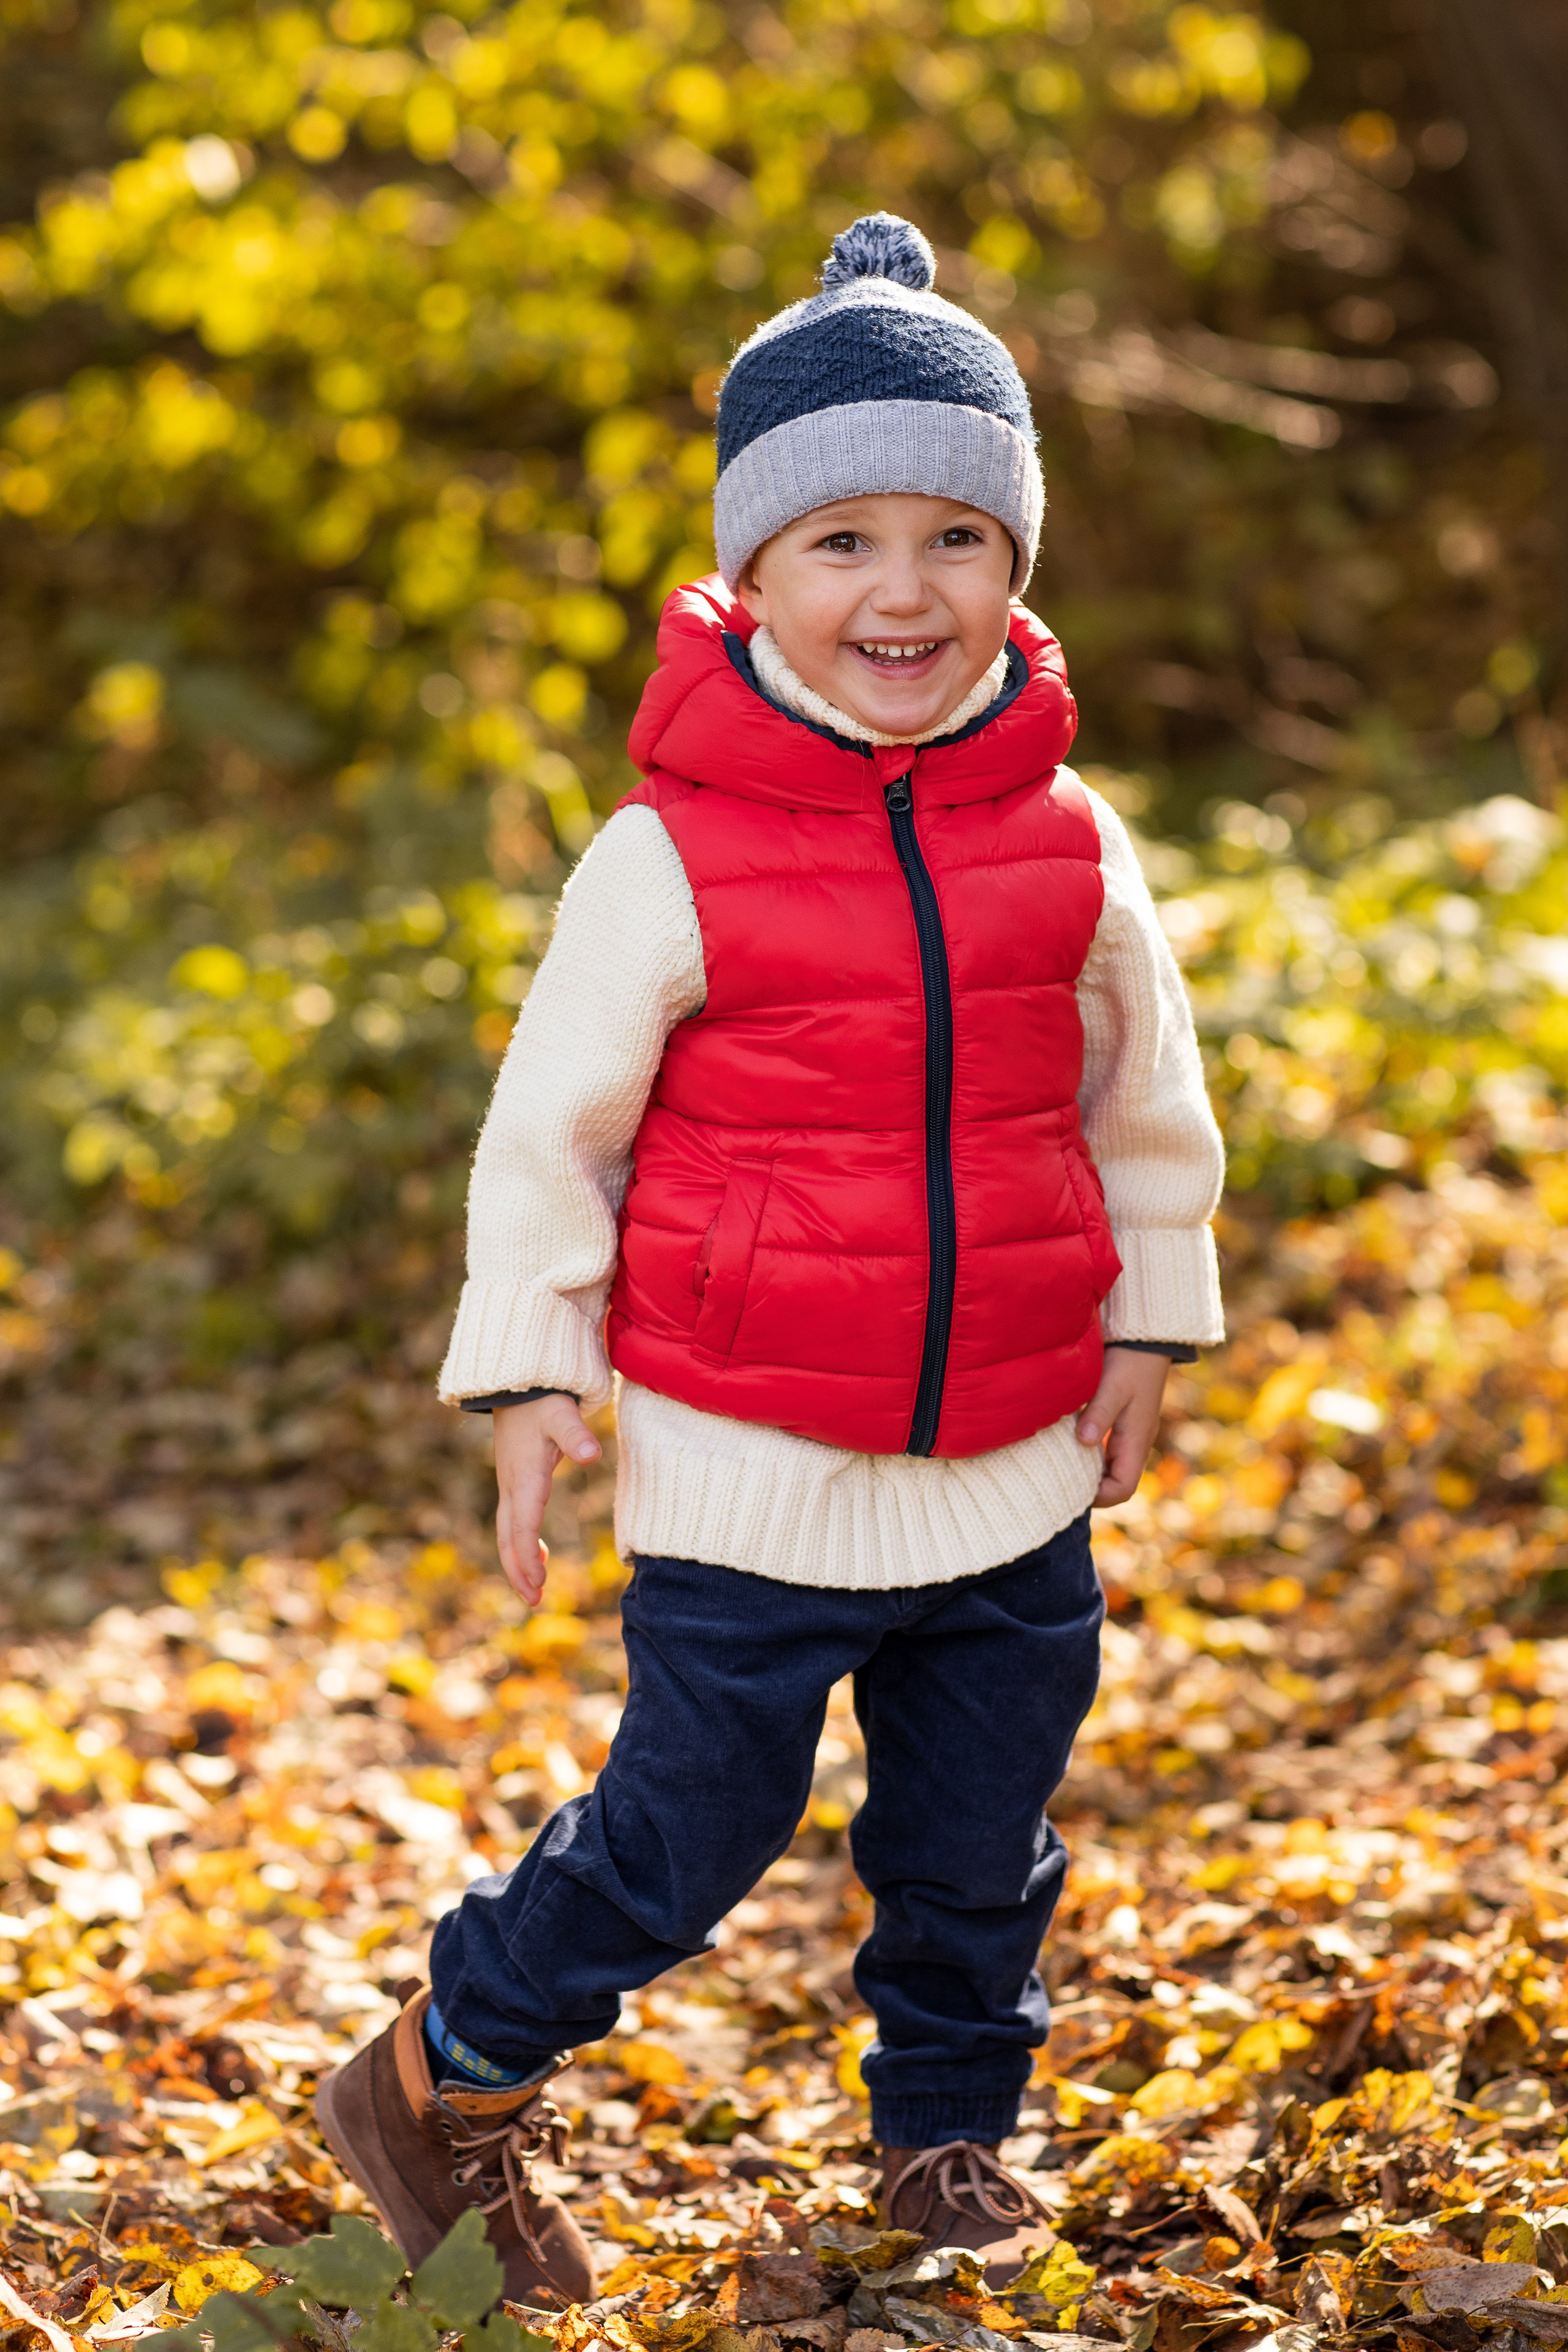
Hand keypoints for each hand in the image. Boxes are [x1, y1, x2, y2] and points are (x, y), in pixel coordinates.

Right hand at [493, 1395, 600, 1606]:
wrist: (518, 1384)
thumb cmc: (542, 1399)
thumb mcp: (561, 1413)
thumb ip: (576, 1434)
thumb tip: (590, 1455)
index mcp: (525, 1477)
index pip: (522, 1525)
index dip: (527, 1556)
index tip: (537, 1582)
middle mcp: (513, 1486)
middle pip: (509, 1538)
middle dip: (519, 1570)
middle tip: (534, 1600)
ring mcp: (510, 1485)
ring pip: (508, 1533)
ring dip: (518, 1562)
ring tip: (534, 1590)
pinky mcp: (515, 1482)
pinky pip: (514, 1522)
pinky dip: (522, 1543)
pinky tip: (537, 1555)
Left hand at [1076, 1348, 1171, 1506]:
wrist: (1146, 1339)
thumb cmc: (1130, 1362)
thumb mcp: (1113, 1387)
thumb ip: (1098, 1414)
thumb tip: (1083, 1442)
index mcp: (1137, 1441)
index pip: (1123, 1488)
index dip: (1100, 1497)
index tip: (1071, 1489)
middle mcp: (1136, 1443)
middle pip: (1116, 1482)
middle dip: (1091, 1488)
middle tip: (1059, 1480)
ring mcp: (1131, 1434)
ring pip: (1111, 1466)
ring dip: (1089, 1470)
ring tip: (1061, 1463)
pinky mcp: (1124, 1423)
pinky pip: (1108, 1450)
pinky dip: (1090, 1453)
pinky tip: (1070, 1441)